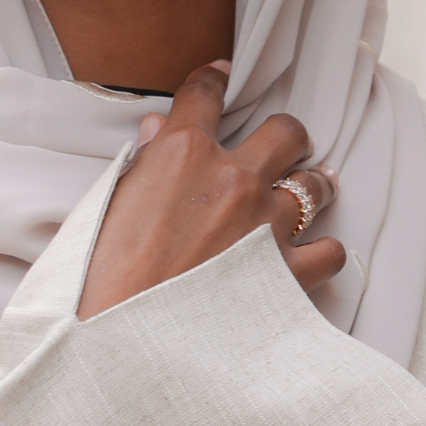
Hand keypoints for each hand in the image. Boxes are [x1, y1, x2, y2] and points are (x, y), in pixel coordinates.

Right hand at [78, 66, 347, 319]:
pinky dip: (322, 253)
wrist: (118, 347)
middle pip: (286, 132)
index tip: (221, 77)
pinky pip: (328, 252)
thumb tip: (156, 131)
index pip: (205, 96)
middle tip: (281, 149)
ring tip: (308, 193)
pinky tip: (310, 257)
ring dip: (311, 188)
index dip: (214, 80)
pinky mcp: (287, 274)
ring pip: (314, 186)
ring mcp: (266, 226)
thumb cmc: (96, 281)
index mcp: (181, 155)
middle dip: (286, 136)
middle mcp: (234, 180)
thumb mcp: (104, 208)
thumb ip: (138, 165)